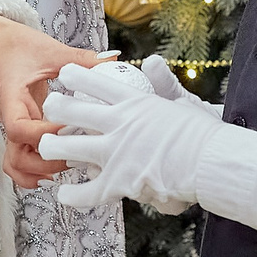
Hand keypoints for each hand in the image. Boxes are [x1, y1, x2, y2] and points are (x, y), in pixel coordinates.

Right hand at [0, 13, 109, 188]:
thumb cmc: (18, 48)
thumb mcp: (50, 50)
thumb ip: (79, 59)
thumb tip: (111, 60)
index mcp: (12, 99)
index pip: (19, 128)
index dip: (44, 134)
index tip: (68, 128)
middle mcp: (11, 118)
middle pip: (17, 156)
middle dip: (47, 162)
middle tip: (75, 154)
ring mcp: (16, 129)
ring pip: (16, 165)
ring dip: (39, 172)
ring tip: (68, 166)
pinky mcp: (23, 132)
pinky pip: (21, 161)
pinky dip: (33, 173)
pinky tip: (55, 172)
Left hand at [38, 56, 220, 211]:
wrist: (211, 163)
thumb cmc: (204, 133)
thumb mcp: (183, 100)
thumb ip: (162, 82)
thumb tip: (151, 61)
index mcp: (134, 102)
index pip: (95, 83)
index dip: (75, 76)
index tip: (65, 75)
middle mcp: (118, 125)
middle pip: (70, 111)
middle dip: (55, 107)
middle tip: (50, 108)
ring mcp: (114, 154)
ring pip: (67, 149)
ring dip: (52, 147)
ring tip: (45, 147)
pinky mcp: (118, 183)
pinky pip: (86, 192)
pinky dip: (73, 195)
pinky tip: (64, 194)